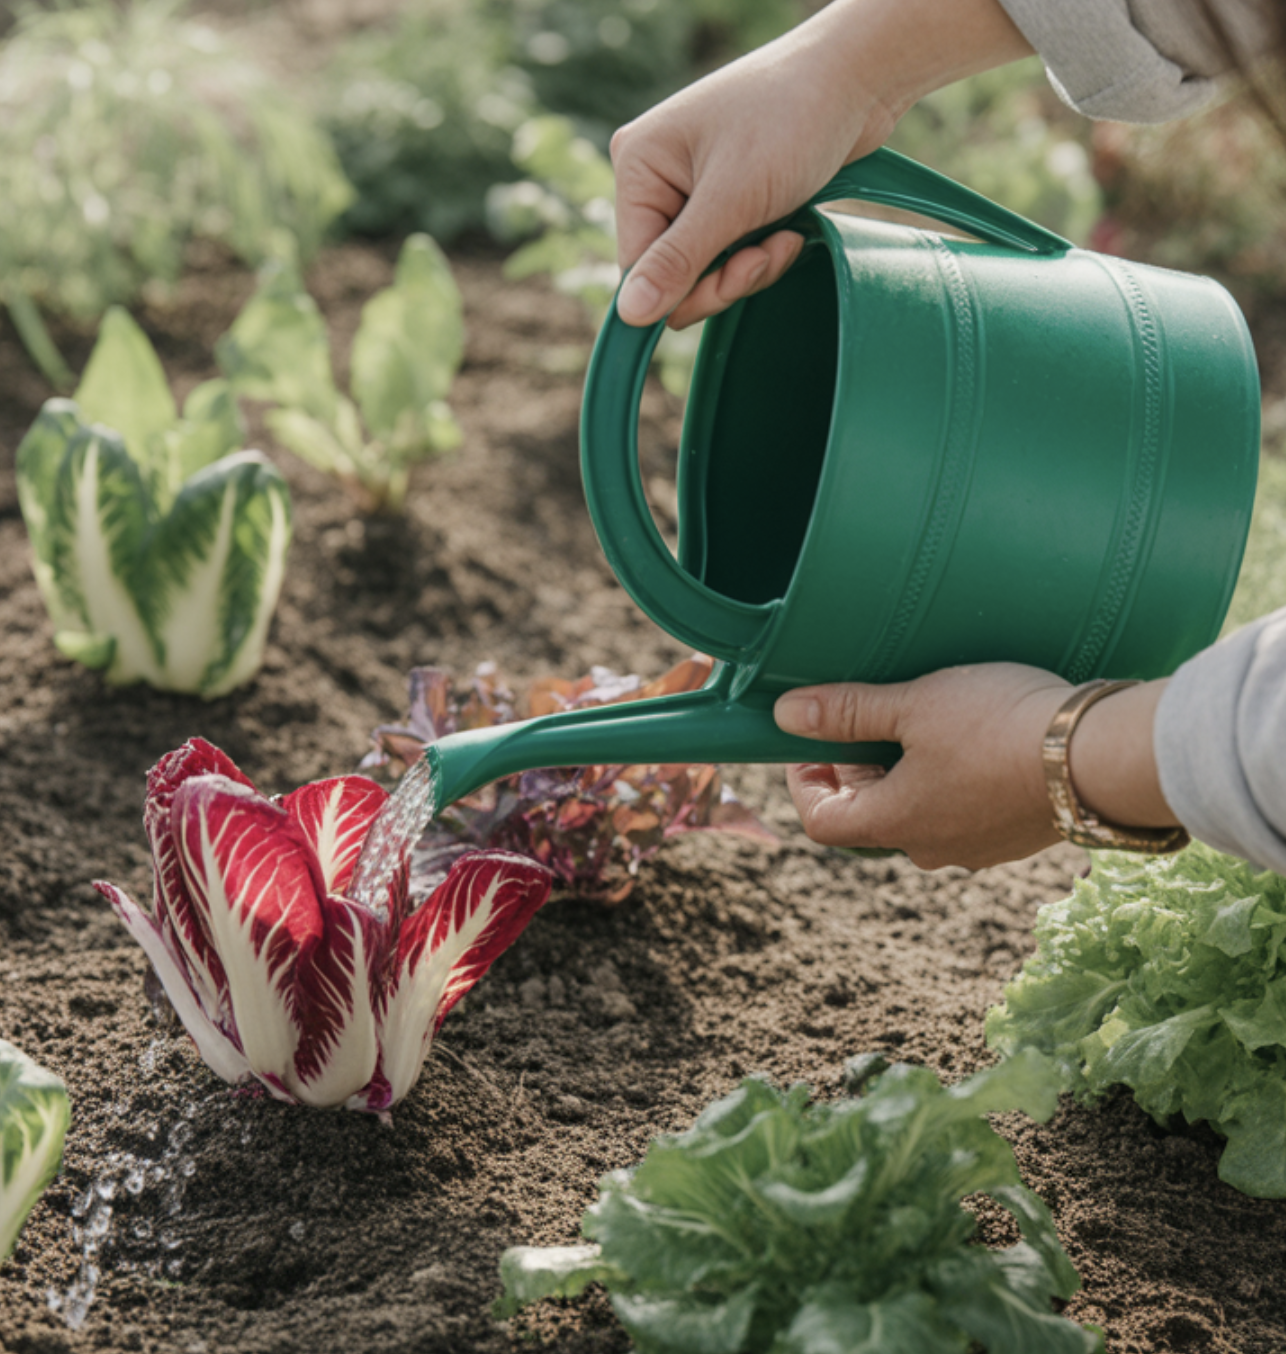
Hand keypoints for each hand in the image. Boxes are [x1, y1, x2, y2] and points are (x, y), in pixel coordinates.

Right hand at [610, 0, 1032, 329]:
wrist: (857, 80)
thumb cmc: (791, 121)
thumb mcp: (732, 200)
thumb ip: (678, 261)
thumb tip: (629, 315)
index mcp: (638, 166)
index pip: (637, 265)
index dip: (683, 289)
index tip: (738, 276)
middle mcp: (658, 177)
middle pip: (672, 275)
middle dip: (724, 276)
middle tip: (764, 255)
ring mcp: (695, 189)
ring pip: (705, 272)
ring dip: (750, 268)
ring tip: (783, 237)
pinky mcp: (730, 199)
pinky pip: (730, 256)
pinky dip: (762, 255)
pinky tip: (789, 232)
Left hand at [774, 666, 1179, 869]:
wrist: (1101, 756)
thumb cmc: (998, 726)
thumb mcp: (914, 704)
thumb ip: (847, 711)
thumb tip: (784, 714)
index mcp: (895, 823)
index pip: (821, 822)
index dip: (804, 783)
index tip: (809, 743)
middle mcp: (932, 848)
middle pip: (868, 816)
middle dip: (856, 769)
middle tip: (865, 719)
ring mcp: (977, 847)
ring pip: (918, 812)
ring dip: (904, 772)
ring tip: (919, 720)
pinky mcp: (1016, 835)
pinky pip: (963, 812)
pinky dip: (948, 780)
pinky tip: (970, 737)